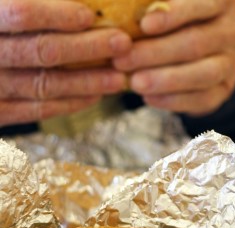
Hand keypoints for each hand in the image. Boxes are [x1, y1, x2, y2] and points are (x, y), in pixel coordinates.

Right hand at [0, 0, 131, 126]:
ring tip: (119, 76)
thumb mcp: (2, 4)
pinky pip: (35, 109)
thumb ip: (27, 2)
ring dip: (87, 82)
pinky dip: (68, 104)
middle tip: (123, 43)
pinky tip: (94, 96)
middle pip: (40, 51)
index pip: (20, 13)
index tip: (90, 15)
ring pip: (43, 84)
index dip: (57, 15)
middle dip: (87, 49)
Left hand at [113, 0, 234, 114]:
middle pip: (198, 41)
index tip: (144, 25)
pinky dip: (175, 100)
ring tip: (135, 83)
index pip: (204, 3)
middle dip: (157, 52)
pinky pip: (204, 98)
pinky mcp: (226, 89)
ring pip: (204, 73)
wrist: (195, 50)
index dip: (175, 14)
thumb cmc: (171, 18)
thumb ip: (150, 4)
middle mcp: (233, 30)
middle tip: (123, 60)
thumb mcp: (164, 4)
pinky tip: (149, 98)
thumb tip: (120, 8)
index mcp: (221, 1)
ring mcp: (232, 62)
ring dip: (167, 79)